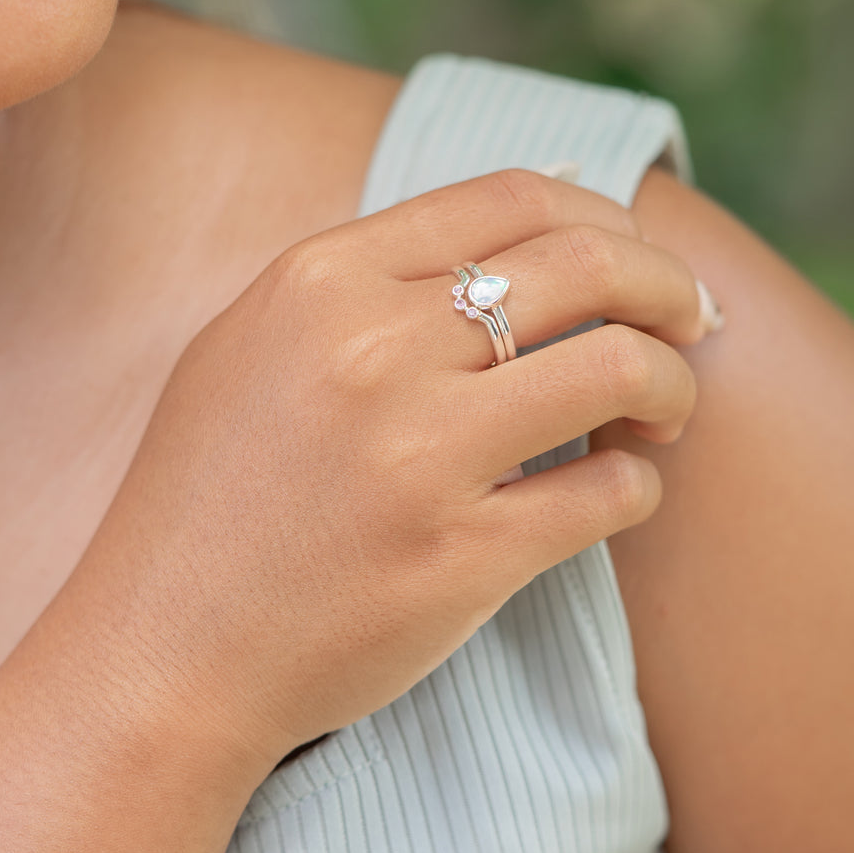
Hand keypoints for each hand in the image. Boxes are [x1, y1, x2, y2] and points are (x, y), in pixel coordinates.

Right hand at [74, 168, 714, 778]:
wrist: (158, 656)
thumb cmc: (213, 496)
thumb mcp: (257, 343)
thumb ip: (372, 276)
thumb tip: (535, 215)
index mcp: (321, 280)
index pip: (511, 197)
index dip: (601, 216)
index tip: (636, 258)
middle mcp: (373, 349)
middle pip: (587, 261)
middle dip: (669, 284)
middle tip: (695, 319)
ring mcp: (420, 455)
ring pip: (619, 367)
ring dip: (672, 383)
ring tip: (664, 412)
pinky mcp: (462, 557)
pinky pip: (610, 492)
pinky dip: (639, 484)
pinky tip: (616, 489)